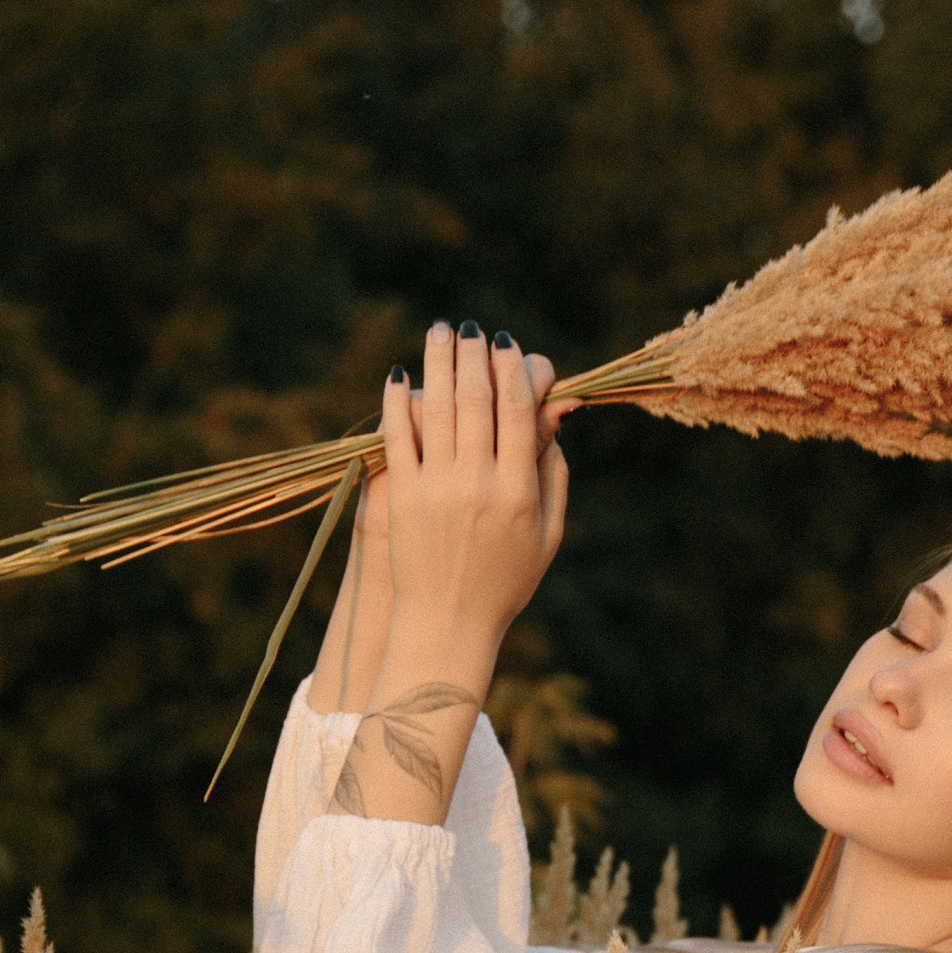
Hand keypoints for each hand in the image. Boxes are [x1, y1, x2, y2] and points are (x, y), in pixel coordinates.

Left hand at [307, 324, 564, 714]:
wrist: (447, 624)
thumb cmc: (504, 582)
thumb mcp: (547, 535)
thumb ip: (553, 476)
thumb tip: (553, 418)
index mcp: (519, 491)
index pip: (519, 411)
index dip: (514, 369)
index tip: (507, 344)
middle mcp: (479, 484)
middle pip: (477, 400)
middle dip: (475, 355)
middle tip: (471, 328)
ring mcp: (436, 489)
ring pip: (437, 409)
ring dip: (439, 362)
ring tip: (440, 332)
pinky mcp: (401, 497)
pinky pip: (398, 438)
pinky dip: (398, 402)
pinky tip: (400, 376)